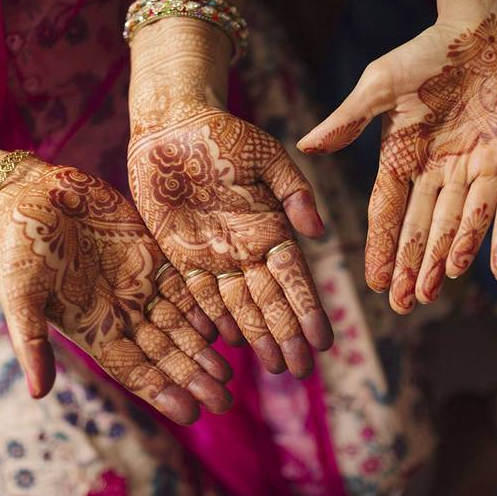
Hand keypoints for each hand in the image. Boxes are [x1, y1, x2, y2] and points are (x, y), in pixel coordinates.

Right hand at [0, 162, 231, 423]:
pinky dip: (202, 306)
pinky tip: (222, 325)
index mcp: (92, 328)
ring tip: (228, 375)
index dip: (161, 391)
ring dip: (202, 349)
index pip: (134, 369)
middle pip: (164, 353)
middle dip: (192, 377)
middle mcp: (120, 313)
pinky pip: (183, 287)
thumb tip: (38, 394)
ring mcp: (138, 285)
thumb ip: (32, 341)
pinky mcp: (151, 256)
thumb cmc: (21, 247)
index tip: (190, 413)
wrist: (33, 196)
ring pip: (179, 324)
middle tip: (223, 401)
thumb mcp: (20, 294)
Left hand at [128, 106, 332, 377]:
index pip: (294, 277)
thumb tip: (317, 231)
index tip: (324, 340)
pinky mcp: (180, 254)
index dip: (308, 309)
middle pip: (270, 300)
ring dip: (257, 336)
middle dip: (286, 335)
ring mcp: (213, 254)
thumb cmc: (224, 133)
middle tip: (301, 370)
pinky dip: (213, 318)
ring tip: (275, 367)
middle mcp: (245, 248)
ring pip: (239, 305)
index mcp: (270, 226)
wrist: (172, 125)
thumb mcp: (267, 156)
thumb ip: (294, 191)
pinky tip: (228, 343)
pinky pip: (198, 293)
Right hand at [299, 14, 496, 312]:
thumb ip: (349, 121)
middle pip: (418, 228)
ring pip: (450, 226)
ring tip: (426, 296)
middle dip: (409, 267)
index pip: (386, 211)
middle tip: (401, 307)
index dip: (381, 246)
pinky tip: (464, 265)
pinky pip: (487, 206)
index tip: (373, 282)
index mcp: (400, 156)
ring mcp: (467, 170)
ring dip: (438, 261)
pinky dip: (475, 235)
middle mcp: (432, 171)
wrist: (482, 29)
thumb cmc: (427, 52)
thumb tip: (305, 147)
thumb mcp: (380, 85)